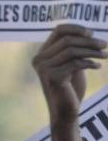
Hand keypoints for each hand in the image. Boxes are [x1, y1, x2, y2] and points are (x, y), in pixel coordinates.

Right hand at [32, 24, 107, 140]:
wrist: (66, 111)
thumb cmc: (70, 87)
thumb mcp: (71, 63)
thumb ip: (73, 49)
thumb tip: (86, 31)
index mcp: (42, 54)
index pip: (58, 30)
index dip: (77, 28)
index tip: (92, 34)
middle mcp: (39, 60)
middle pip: (68, 40)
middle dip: (89, 41)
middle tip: (105, 45)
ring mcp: (44, 69)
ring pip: (72, 50)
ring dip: (92, 51)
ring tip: (105, 55)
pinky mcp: (53, 77)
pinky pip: (75, 63)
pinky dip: (90, 63)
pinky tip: (98, 67)